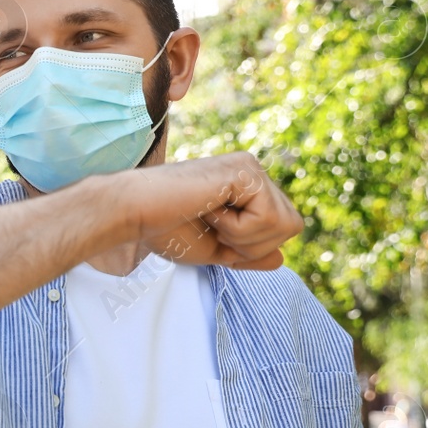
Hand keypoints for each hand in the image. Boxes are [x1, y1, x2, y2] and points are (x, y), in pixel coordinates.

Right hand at [116, 152, 303, 269]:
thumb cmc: (165, 229)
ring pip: (285, 224)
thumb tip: (282, 259)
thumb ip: (247, 254)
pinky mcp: (245, 170)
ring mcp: (251, 168)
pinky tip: (209, 210)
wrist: (135, 214)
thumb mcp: (214, 250)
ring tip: (211, 219)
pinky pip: (267, 218)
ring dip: (245, 238)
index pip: (283, 227)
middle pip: (292, 226)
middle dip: (253, 245)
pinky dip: (237, 229)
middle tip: (214, 229)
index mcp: (247, 187)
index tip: (215, 234)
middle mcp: (253, 172)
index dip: (253, 246)